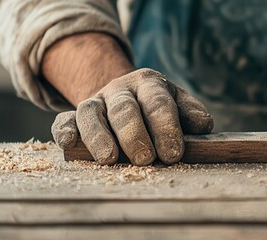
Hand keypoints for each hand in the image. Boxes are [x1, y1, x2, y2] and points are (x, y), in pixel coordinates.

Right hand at [51, 68, 213, 164]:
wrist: (127, 97)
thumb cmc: (161, 111)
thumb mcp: (180, 106)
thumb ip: (192, 114)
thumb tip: (202, 125)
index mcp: (150, 84)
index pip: (158, 103)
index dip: (166, 128)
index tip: (173, 154)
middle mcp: (120, 89)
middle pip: (124, 109)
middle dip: (135, 135)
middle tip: (146, 160)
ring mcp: (96, 102)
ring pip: (91, 113)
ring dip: (99, 136)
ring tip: (110, 159)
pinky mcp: (75, 116)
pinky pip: (64, 120)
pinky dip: (64, 130)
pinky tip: (69, 144)